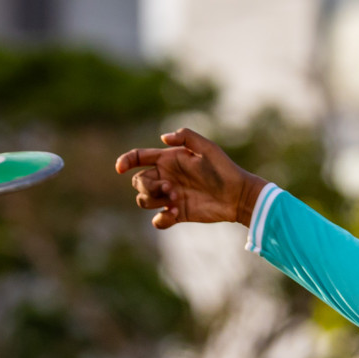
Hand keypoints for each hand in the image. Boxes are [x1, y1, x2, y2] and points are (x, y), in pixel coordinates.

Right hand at [115, 128, 266, 229]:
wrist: (238, 196)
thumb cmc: (224, 169)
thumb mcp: (207, 148)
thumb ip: (186, 137)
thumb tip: (163, 138)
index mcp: (168, 160)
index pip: (138, 158)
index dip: (125, 161)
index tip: (120, 168)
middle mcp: (166, 177)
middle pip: (138, 182)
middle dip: (148, 186)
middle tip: (171, 188)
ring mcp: (170, 196)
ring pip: (144, 200)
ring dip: (155, 201)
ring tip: (177, 201)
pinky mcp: (178, 213)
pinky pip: (158, 220)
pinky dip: (161, 219)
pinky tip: (175, 214)